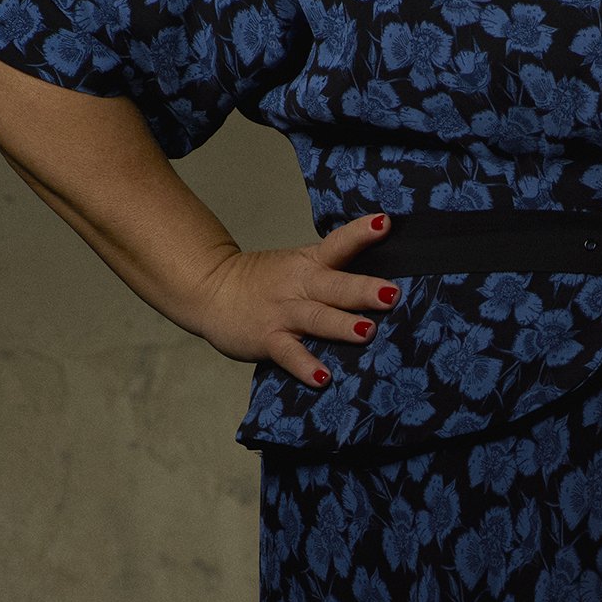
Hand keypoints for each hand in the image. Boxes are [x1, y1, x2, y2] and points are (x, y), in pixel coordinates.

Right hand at [177, 211, 398, 386]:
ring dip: (342, 325)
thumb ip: (333, 272)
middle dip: (363, 289)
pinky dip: (305, 365)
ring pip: (317, 318)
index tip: (384, 224)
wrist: (210, 290)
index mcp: (310, 263)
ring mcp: (284, 313)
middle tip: (391, 294)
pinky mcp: (268, 339)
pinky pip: (289, 354)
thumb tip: (381, 285)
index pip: (339, 244)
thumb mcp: (298, 266)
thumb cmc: (264, 282)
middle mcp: (300, 286)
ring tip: (367, 332)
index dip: (361, 233)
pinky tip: (322, 377)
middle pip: (335, 285)